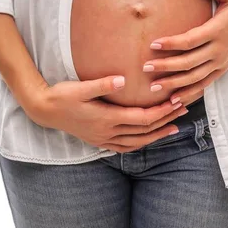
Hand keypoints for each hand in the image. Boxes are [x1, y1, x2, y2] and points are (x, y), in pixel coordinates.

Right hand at [26, 75, 188, 152]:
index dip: (161, 112)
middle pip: (144, 131)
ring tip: (173, 128)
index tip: (176, 101)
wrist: (43, 111)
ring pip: (137, 142)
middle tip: (183, 110)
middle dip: (165, 120)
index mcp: (106, 118)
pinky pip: (125, 147)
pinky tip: (147, 139)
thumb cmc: (62, 96)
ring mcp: (103, 139)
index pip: (142, 118)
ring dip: (157, 135)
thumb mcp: (80, 87)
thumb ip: (102, 84)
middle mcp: (107, 132)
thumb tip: (123, 80)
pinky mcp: (98, 140)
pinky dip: (140, 143)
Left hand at [143, 0, 227, 104]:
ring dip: (174, 85)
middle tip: (145, 68)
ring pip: (195, 78)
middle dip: (166, 67)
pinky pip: (203, 85)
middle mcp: (218, 50)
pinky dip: (189, 94)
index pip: (191, 41)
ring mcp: (220, 63)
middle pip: (189, 63)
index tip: (153, 45)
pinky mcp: (221, 70)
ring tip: (153, 88)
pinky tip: (174, 101)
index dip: (172, 44)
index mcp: (217, 31)